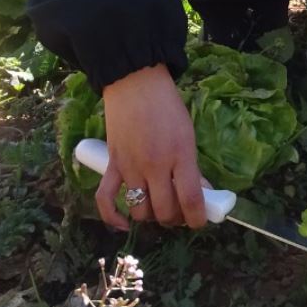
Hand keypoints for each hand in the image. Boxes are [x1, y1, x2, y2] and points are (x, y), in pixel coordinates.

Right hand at [98, 64, 207, 231]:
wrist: (135, 83)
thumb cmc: (167, 106)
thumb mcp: (188, 134)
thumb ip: (192, 166)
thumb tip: (201, 193)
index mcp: (180, 155)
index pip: (191, 200)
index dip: (197, 219)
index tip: (199, 221)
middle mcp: (155, 165)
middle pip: (164, 211)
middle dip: (175, 219)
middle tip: (178, 211)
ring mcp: (131, 167)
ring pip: (140, 210)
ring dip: (150, 216)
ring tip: (157, 208)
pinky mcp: (112, 164)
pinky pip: (105, 199)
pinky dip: (113, 218)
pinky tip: (124, 224)